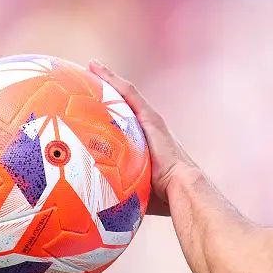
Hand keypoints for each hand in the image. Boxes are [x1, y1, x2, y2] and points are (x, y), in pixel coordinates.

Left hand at [88, 59, 197, 216]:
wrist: (182, 188)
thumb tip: (95, 206)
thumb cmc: (162, 197)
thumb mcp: (135, 189)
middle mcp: (151, 127)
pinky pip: (128, 93)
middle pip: (126, 104)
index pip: (127, 124)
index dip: (112, 112)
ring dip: (110, 79)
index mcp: (148, 144)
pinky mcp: (150, 117)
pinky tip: (97, 67)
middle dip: (110, 91)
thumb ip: (119, 191)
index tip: (97, 105)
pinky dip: (112, 79)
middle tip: (89, 79)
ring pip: (126, 94)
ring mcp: (151, 121)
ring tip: (92, 66)